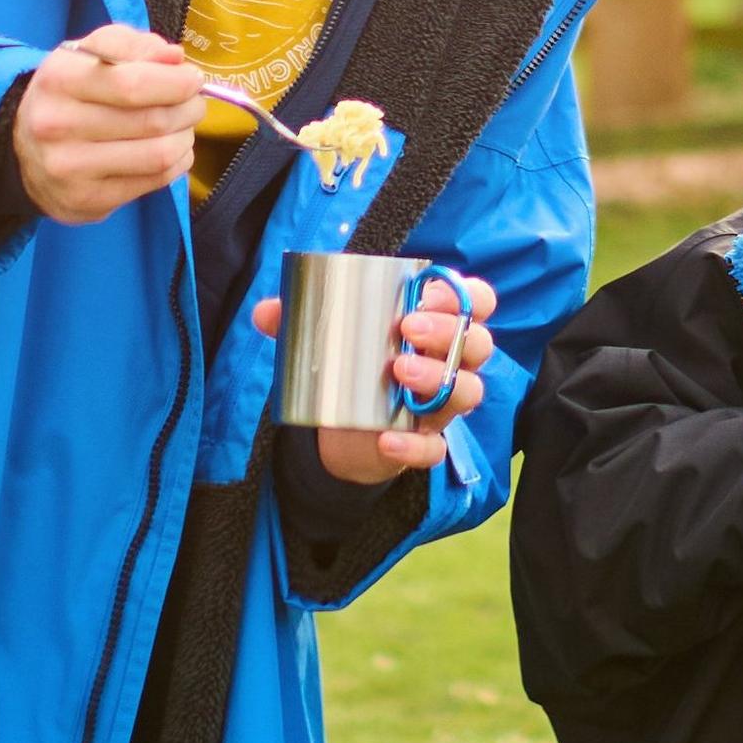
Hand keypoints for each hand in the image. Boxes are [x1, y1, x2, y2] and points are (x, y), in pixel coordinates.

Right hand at [17, 23, 215, 224]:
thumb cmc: (69, 92)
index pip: (133, 83)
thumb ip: (133, 45)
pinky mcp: (86, 201)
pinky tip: (172, 150)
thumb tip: (175, 58)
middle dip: (188, 108)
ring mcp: (70, 169)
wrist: (24, 149)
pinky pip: (154, 182)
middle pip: (151, 121)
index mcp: (59, 80)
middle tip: (195, 102)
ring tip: (183, 126)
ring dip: (186, 137)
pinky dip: (177, 163)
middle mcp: (58, 126)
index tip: (193, 78)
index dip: (176, 82)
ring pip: (159, 155)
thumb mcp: (89, 53)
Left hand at [276, 260, 496, 484]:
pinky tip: (387, 438)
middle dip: (447, 332)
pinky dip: (414, 445)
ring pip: (467, 392)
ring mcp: (442, 406)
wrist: (344, 429)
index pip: (476, 302)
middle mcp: (452, 364)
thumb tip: (265, 311)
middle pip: (476, 344)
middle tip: (406, 329)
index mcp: (439, 326)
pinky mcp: (425, 444)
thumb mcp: (326, 339)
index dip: (462, 295)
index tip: (425, 293)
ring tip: (399, 371)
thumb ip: (299, 321)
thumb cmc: (351, 366)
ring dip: (438, 380)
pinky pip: (434, 450)